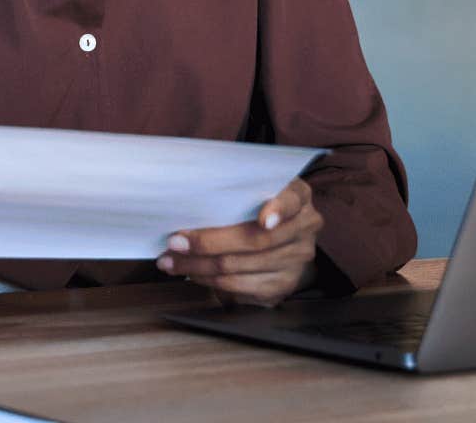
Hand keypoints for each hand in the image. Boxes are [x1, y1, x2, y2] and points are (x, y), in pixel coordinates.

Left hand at [155, 177, 321, 306]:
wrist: (280, 239)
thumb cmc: (255, 206)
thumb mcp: (252, 190)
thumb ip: (233, 194)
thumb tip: (186, 205)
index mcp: (298, 197)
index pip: (292, 199)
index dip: (279, 209)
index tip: (263, 220)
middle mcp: (304, 228)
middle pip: (255, 240)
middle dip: (208, 242)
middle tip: (175, 242)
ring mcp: (297, 260)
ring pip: (241, 265)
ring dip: (199, 265)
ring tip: (171, 261)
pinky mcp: (283, 285)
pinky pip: (241, 286)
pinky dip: (210, 280)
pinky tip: (192, 274)